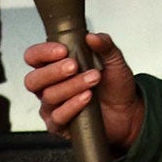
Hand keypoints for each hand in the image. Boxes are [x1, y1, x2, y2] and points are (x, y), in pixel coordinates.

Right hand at [25, 32, 144, 150]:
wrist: (128, 111)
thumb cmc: (115, 85)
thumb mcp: (114, 60)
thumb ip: (104, 45)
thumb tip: (92, 36)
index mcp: (55, 65)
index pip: (34, 57)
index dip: (43, 52)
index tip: (62, 50)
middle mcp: (49, 86)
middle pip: (33, 80)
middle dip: (54, 71)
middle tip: (74, 66)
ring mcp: (53, 106)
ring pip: (48, 96)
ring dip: (72, 86)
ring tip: (93, 79)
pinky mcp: (59, 125)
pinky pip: (57, 117)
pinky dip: (72, 105)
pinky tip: (86, 98)